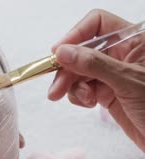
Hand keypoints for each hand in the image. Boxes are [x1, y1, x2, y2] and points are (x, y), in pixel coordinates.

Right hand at [48, 9, 144, 151]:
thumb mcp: (127, 81)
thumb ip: (94, 64)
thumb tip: (63, 51)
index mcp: (134, 41)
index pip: (98, 23)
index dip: (76, 34)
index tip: (58, 53)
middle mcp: (121, 54)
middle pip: (82, 50)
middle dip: (67, 68)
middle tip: (56, 87)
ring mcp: (112, 73)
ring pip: (78, 70)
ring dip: (71, 85)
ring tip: (79, 100)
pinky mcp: (107, 92)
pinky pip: (82, 87)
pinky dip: (79, 95)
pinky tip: (89, 103)